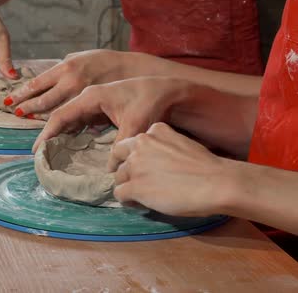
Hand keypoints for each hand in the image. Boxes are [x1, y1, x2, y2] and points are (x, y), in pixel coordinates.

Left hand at [6, 50, 126, 117]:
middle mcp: (72, 83)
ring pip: (56, 113)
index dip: (22, 93)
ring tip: (29, 122)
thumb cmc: (105, 62)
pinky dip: (62, 126)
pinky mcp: (93, 112)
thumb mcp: (80, 58)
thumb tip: (41, 81)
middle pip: (43, 101)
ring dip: (41, 119)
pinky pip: (73, 122)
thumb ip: (62, 68)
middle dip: (27, 108)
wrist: (135, 71)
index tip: (10, 101)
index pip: (37, 83)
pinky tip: (54, 130)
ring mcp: (82, 98)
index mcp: (66, 68)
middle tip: (16, 114)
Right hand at [32, 77, 189, 151]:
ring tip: (49, 152)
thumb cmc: (151, 101)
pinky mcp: (100, 107)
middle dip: (48, 134)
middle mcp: (88, 96)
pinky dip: (72, 132)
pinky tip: (69, 146)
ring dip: (59, 134)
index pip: (62, 115)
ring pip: (70, 118)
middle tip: (39, 154)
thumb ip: (120, 147)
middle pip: (61, 116)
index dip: (47, 133)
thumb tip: (108, 171)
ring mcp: (94, 101)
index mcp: (91, 96)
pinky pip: (80, 120)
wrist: (167, 89)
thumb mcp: (136, 125)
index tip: (37, 149)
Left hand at [111, 123, 226, 216]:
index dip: (132, 155)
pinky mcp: (135, 186)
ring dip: (127, 185)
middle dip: (122, 167)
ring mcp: (135, 165)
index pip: (132, 142)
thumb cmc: (206, 166)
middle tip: (129, 179)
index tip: (135, 165)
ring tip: (141, 195)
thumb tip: (154, 161)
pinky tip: (137, 204)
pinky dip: (126, 200)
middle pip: (118, 156)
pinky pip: (119, 193)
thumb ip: (162, 146)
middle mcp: (140, 144)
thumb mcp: (181, 143)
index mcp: (154, 131)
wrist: (216, 183)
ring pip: (118, 176)